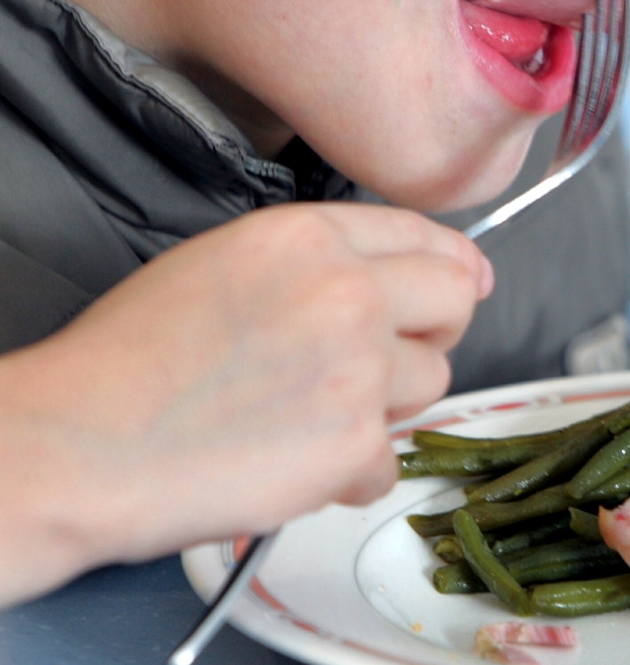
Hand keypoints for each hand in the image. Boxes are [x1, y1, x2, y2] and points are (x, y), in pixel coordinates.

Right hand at [0, 203, 491, 604]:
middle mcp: (347, 293)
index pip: (423, 236)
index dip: (451, 266)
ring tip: (311, 415)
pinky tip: (296, 462)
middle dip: (434, 331)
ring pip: (432, 384)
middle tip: (388, 357)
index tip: (466, 282)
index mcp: (309, 239)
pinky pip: (391, 461)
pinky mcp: (355, 443)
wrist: (84, 444)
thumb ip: (317, 263)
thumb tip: (400, 276)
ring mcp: (359, 368)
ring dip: (387, 405)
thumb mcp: (225, 266)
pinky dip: (354, 472)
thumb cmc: (133, 362)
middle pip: (455, 302)